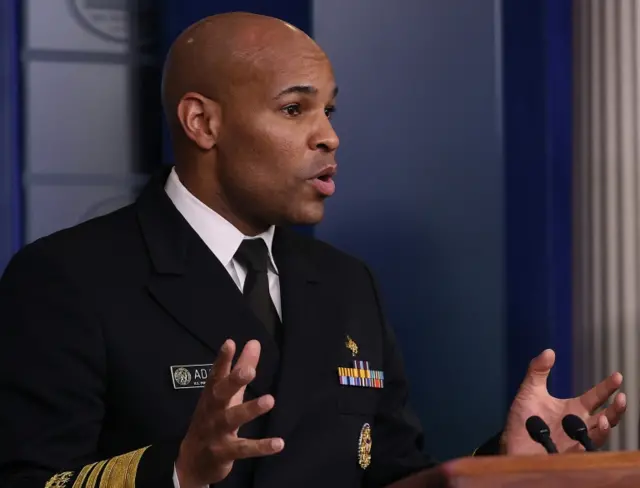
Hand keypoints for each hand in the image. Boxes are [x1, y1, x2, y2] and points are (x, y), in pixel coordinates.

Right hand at [175, 339, 283, 487]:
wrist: (192, 463)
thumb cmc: (213, 419)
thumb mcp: (226, 394)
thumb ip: (241, 367)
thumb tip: (254, 342)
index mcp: (212, 395)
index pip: (216, 374)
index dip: (222, 359)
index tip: (230, 343)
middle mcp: (212, 411)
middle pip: (221, 394)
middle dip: (233, 382)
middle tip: (249, 371)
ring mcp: (216, 432)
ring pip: (232, 419)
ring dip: (250, 410)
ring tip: (270, 400)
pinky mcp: (224, 453)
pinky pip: (243, 449)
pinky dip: (261, 447)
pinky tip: (279, 443)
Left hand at [502, 349, 625, 453]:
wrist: (511, 441)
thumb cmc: (523, 419)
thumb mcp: (529, 390)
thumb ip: (538, 371)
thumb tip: (549, 351)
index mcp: (574, 409)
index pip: (597, 397)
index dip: (608, 387)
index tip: (617, 376)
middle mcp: (580, 424)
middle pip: (608, 417)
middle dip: (617, 409)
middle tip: (622, 397)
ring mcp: (576, 440)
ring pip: (601, 435)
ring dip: (607, 427)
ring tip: (606, 419)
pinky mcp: (568, 454)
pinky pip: (584, 451)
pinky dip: (588, 444)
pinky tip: (588, 436)